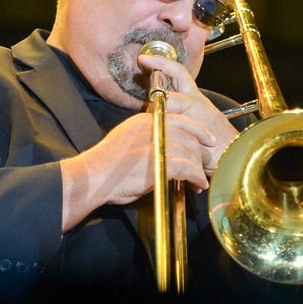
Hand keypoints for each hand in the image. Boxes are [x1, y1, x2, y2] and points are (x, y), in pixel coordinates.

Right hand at [59, 56, 237, 231]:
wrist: (94, 176)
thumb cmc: (106, 166)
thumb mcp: (126, 141)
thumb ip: (145, 139)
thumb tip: (162, 149)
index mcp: (144, 121)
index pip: (180, 119)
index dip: (198, 130)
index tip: (209, 139)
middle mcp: (153, 127)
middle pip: (189, 137)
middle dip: (200, 154)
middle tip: (203, 168)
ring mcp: (157, 143)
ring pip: (191, 153)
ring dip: (199, 170)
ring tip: (199, 182)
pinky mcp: (160, 161)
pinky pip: (188, 168)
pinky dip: (196, 178)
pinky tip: (196, 184)